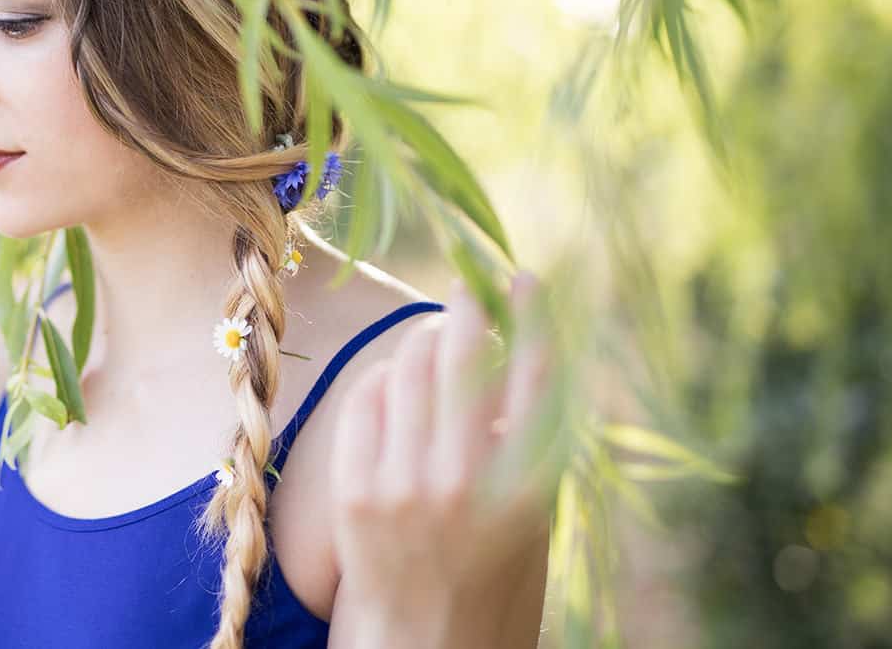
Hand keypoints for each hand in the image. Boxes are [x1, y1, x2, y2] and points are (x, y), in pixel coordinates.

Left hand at [328, 270, 562, 629]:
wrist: (426, 639)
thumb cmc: (489, 565)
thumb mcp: (532, 508)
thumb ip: (527, 436)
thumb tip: (509, 346)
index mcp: (525, 488)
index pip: (534, 379)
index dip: (532, 318)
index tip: (523, 278)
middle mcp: (464, 483)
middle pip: (463, 359)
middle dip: (467, 310)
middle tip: (469, 288)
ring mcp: (404, 486)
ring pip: (410, 370)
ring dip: (425, 344)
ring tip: (435, 344)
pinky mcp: (356, 492)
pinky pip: (366, 400)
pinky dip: (384, 381)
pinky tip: (395, 385)